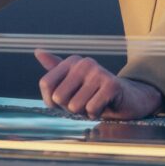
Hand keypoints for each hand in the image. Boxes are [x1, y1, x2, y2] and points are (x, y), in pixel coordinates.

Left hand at [35, 50, 161, 119]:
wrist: (127, 99)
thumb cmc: (94, 92)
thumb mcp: (73, 81)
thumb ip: (55, 69)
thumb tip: (38, 51)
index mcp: (71, 61)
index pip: (45, 84)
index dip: (51, 100)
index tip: (62, 102)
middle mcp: (83, 63)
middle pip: (58, 97)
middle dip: (69, 107)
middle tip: (83, 102)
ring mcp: (98, 72)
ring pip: (74, 105)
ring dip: (83, 112)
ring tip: (94, 103)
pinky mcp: (111, 85)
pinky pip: (91, 109)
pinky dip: (95, 114)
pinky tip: (103, 106)